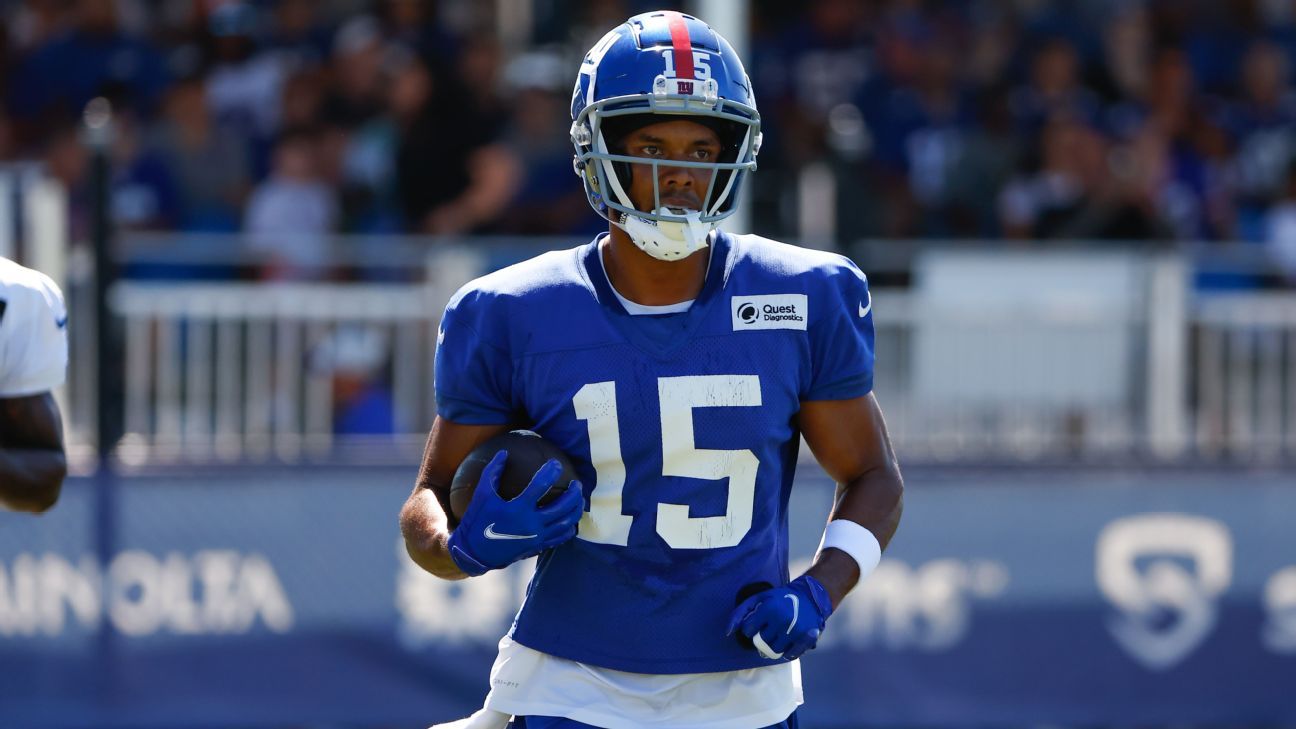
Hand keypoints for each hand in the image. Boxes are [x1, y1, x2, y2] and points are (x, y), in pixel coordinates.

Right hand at [446, 451, 583, 575]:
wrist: (475, 552)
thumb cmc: (477, 520)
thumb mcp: (482, 494)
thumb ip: (492, 471)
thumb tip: (504, 452)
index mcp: (518, 509)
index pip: (540, 485)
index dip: (551, 472)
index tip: (556, 463)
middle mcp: (531, 524)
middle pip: (562, 507)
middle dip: (573, 493)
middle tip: (576, 483)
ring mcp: (537, 537)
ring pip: (566, 523)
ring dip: (576, 509)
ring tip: (579, 499)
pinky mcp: (538, 546)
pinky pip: (561, 537)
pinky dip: (569, 527)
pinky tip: (570, 520)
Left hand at [726, 575, 833, 659]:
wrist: (810, 597)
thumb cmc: (779, 598)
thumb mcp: (758, 598)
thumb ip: (739, 613)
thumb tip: (727, 632)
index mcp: (769, 608)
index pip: (748, 630)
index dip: (751, 627)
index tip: (759, 621)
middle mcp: (782, 620)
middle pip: (761, 642)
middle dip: (763, 636)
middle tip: (770, 627)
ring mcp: (795, 631)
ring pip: (774, 650)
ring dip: (774, 644)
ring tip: (780, 633)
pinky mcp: (806, 639)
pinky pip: (790, 655)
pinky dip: (787, 652)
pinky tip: (789, 641)